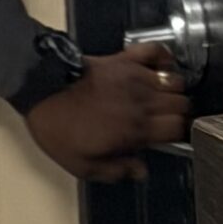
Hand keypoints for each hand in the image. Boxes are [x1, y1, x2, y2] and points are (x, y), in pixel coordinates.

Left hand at [24, 41, 189, 182]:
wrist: (40, 91)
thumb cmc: (58, 126)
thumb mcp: (83, 165)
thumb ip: (116, 171)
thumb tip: (139, 171)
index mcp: (134, 128)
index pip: (178, 127)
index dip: (180, 133)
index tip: (171, 137)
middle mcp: (141, 101)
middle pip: (182, 104)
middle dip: (179, 113)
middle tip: (165, 120)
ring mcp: (134, 77)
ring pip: (175, 80)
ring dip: (172, 90)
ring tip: (160, 98)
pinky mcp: (124, 59)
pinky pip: (156, 51)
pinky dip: (163, 59)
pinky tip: (157, 70)